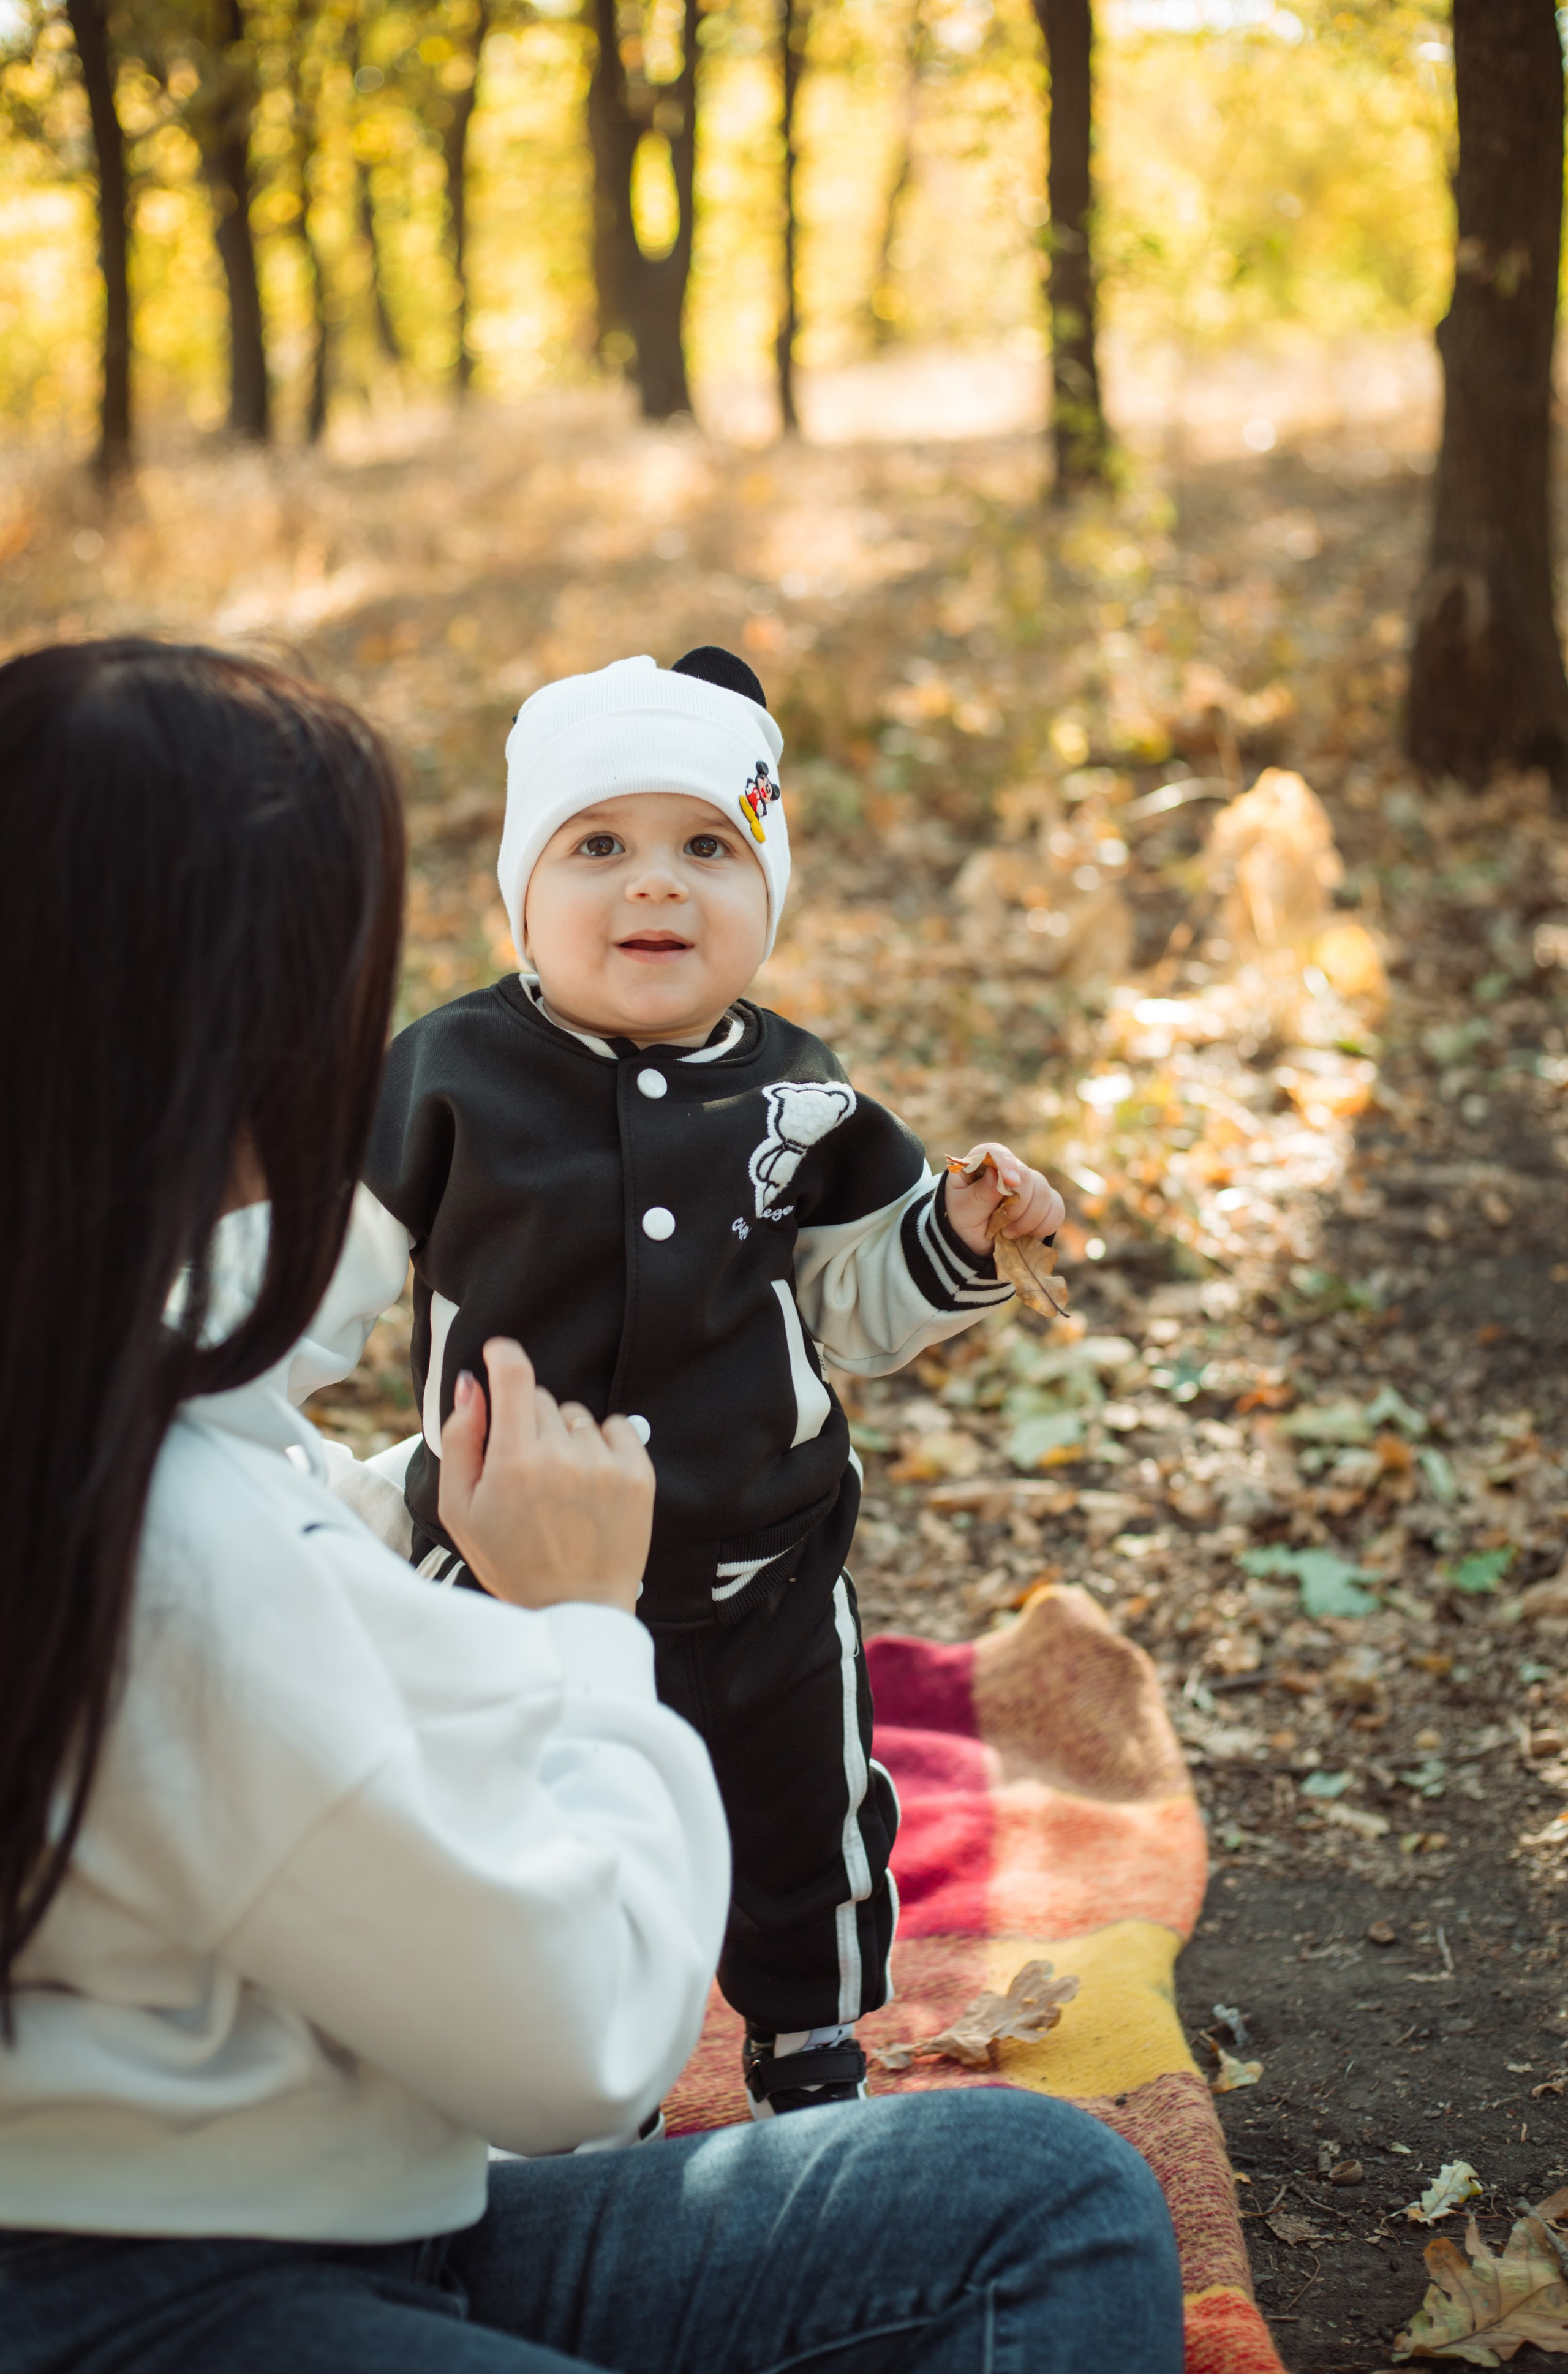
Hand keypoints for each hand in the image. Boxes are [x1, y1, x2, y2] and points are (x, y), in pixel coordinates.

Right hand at [438, 1339, 653, 1614]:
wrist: (574, 1609)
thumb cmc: (510, 1560)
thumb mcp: (460, 1508)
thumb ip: (460, 1440)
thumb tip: (470, 1384)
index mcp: (514, 1462)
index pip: (514, 1376)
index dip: (503, 1354)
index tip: (499, 1353)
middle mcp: (563, 1457)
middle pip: (540, 1398)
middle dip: (526, 1420)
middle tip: (524, 1467)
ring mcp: (605, 1465)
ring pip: (576, 1416)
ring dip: (564, 1437)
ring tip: (559, 1485)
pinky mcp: (639, 1476)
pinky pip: (617, 1426)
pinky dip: (602, 1443)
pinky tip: (590, 1479)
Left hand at [942, 1142, 1065, 1259]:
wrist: (972, 1241)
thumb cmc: (961, 1218)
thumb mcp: (962, 1209)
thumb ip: (979, 1194)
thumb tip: (996, 1176)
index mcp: (982, 1162)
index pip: (996, 1153)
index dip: (1007, 1165)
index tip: (1011, 1183)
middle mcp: (1009, 1168)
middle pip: (1027, 1177)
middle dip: (1017, 1206)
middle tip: (1002, 1225)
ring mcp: (1029, 1184)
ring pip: (1045, 1194)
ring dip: (1029, 1220)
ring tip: (1008, 1232)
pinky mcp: (1043, 1202)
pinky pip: (1056, 1209)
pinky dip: (1044, 1225)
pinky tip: (1027, 1233)